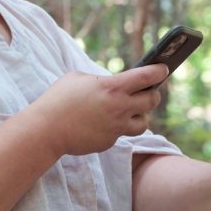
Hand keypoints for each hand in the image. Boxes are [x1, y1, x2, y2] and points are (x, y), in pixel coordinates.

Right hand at [29, 65, 168, 156]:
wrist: (46, 130)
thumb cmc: (58, 99)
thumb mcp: (78, 77)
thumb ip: (99, 79)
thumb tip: (109, 82)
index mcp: (112, 87)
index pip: (147, 76)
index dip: (159, 71)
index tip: (163, 69)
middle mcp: (119, 107)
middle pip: (152, 100)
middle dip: (152, 94)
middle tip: (148, 91)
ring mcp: (116, 127)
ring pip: (143, 122)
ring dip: (140, 115)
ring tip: (129, 110)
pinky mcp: (109, 141)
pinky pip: (122, 134)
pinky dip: (118, 128)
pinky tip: (104, 123)